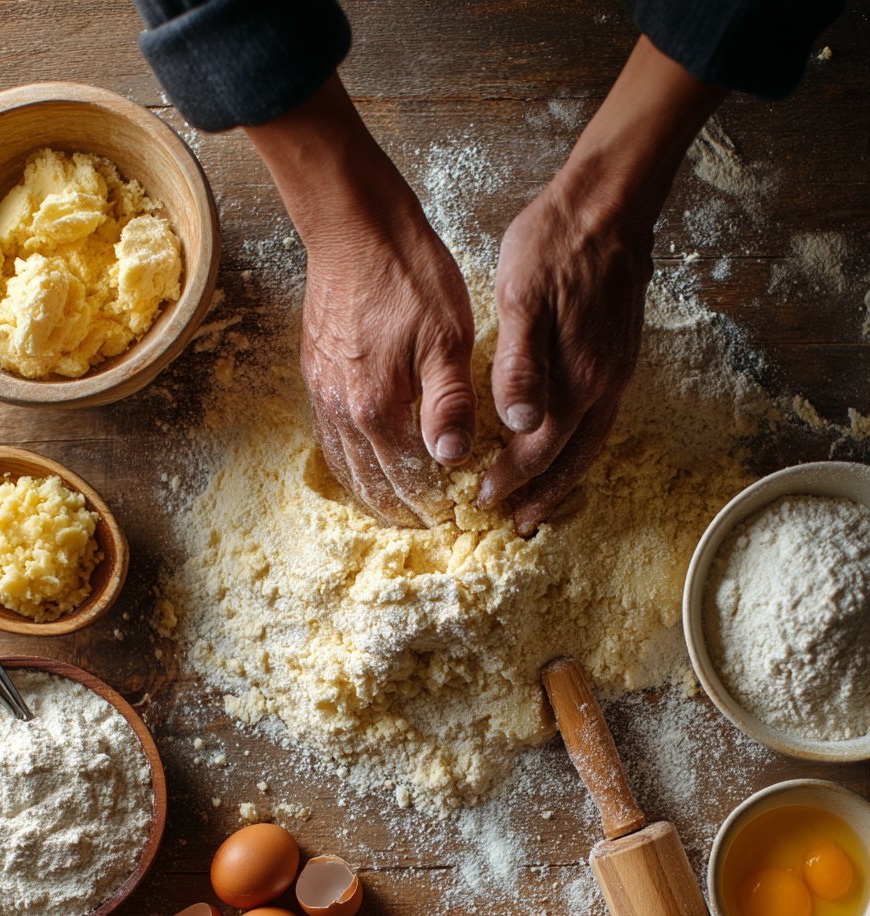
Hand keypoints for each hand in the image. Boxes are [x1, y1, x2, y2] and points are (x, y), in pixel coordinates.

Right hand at [300, 191, 474, 526]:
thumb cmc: (408, 274)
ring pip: (347, 465)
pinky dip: (349, 464)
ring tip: (398, 511)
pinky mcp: (315, 374)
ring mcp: (323, 393)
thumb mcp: (447, 336)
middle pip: (373, 483)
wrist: (352, 225)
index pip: (409, 479)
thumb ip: (448, 403)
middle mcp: (343, 410)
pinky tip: (364, 466)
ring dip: (373, 494)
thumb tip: (453, 459)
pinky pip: (329, 438)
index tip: (454, 522)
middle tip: (429, 527)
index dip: (433, 506)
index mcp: (379, 408)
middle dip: (403, 511)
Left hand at [478, 173, 652, 536]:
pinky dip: (578, 449)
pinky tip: (562, 448)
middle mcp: (604, 386)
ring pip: (591, 446)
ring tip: (539, 503)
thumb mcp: (522, 298)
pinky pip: (599, 422)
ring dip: (564, 480)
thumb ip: (520, 364)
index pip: (540, 449)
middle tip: (517, 524)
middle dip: (543, 497)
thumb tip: (519, 423)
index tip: (482, 499)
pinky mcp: (618, 359)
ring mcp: (616, 375)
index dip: (510, 478)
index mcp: (577, 379)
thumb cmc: (555, 246)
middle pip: (573, 461)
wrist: (609, 206)